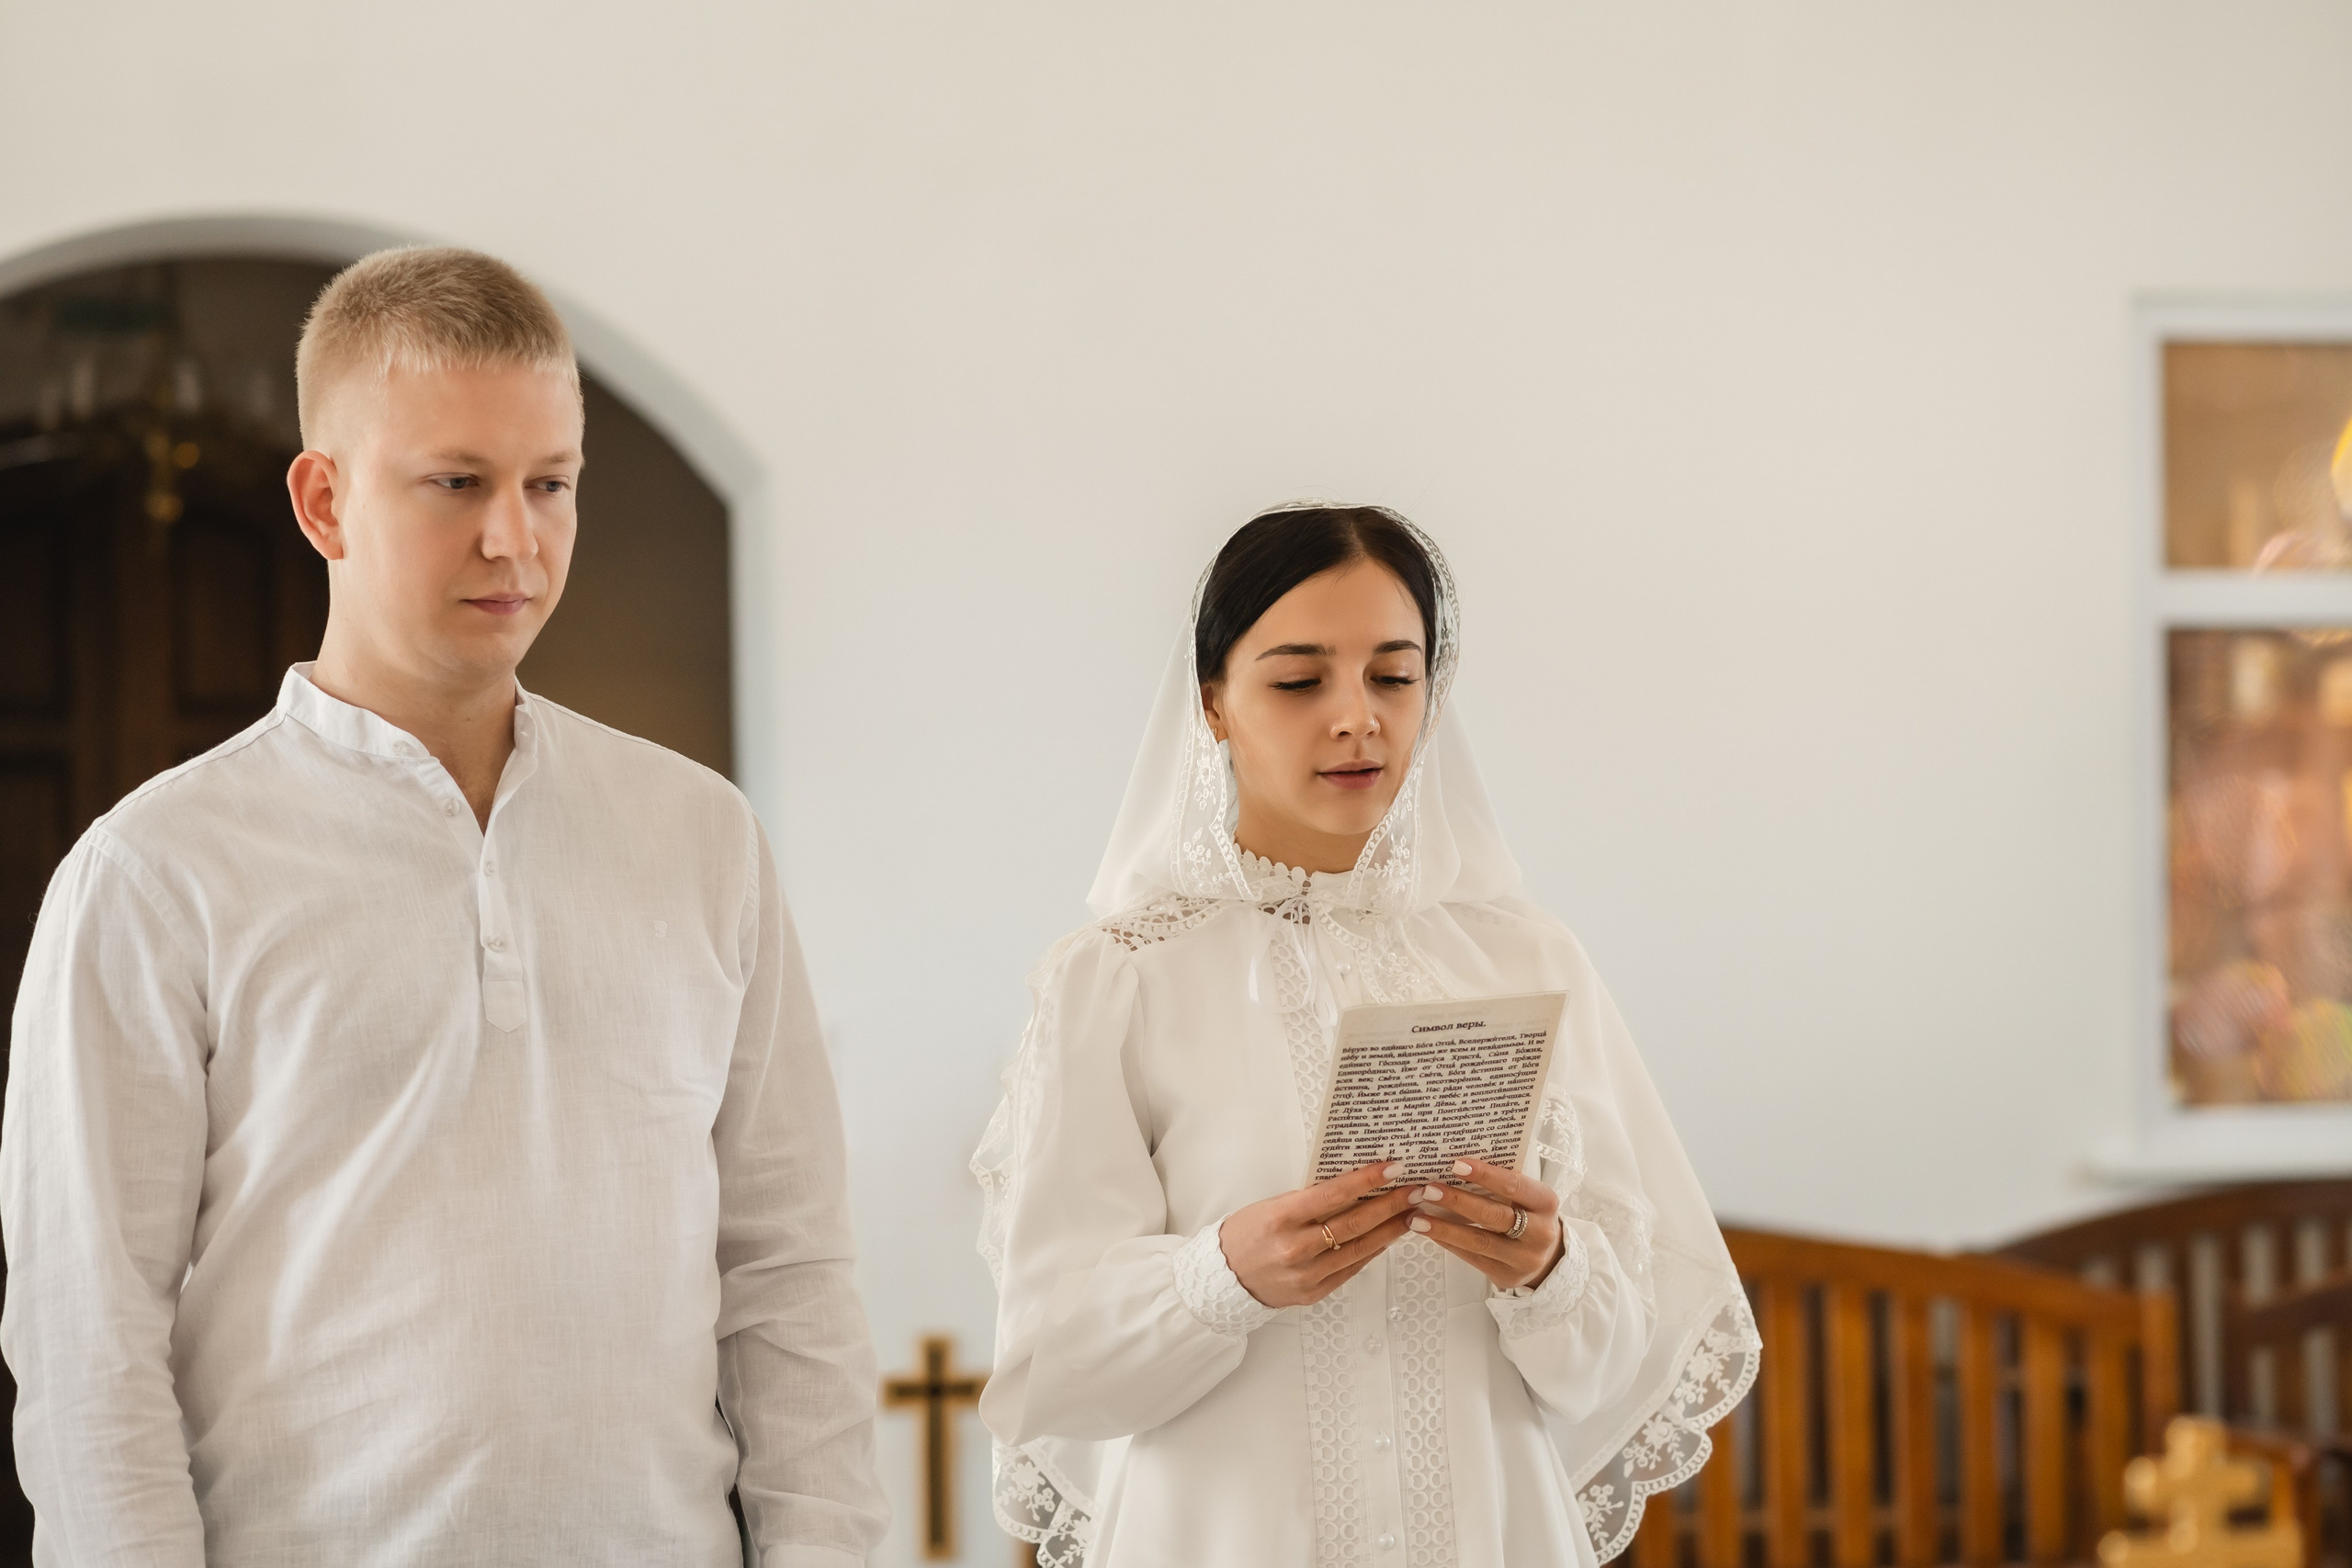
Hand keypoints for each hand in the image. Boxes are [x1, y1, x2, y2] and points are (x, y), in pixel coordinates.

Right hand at [1218, 1161, 1421, 1308]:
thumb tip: (1353, 1184)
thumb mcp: (1272, 1206)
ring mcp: (1306, 1274)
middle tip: (1414, 1189)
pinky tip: (1387, 1236)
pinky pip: (1350, 1269)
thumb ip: (1310, 1198)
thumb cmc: (1247, 1233)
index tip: (1393, 1167)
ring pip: (1359, 1249)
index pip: (1333, 1194)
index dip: (1367, 1180)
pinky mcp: (1313, 1293)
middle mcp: (1295, 1248)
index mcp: (1281, 1218)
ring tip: (1411, 1212)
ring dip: (1390, 1229)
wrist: (1224, 1277)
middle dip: (1390, 1204)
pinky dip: (1372, 1251)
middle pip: (1354, 1223)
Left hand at [1407, 1156, 1564, 1289]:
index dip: (1485, 1174)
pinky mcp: (1508, 1276)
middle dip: (1457, 1202)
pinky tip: (1429, 1232)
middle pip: (1493, 1215)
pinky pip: (1473, 1258)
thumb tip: (1454, 1166)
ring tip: (1417, 1218)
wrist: (1547, 1255)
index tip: (1455, 1165)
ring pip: (1479, 1241)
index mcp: (1545, 1202)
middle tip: (1428, 1190)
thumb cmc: (1528, 1213)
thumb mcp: (1526, 1195)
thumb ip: (1500, 1182)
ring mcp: (1525, 1258)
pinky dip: (1448, 1243)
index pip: (1513, 1185)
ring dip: (1444, 1228)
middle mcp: (1540, 1232)